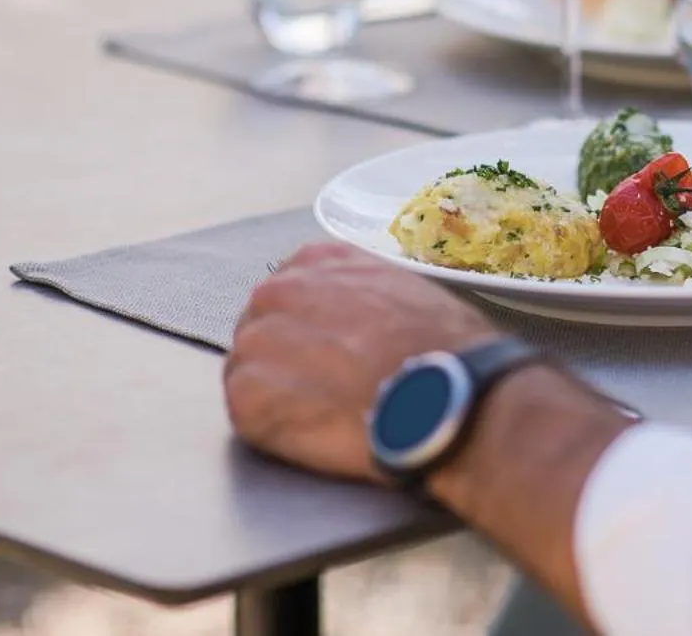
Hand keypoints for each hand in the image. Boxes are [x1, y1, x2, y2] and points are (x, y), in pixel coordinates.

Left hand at [224, 242, 502, 483]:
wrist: (447, 397)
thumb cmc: (444, 349)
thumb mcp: (405, 290)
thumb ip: (360, 294)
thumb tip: (354, 320)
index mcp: (319, 261)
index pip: (287, 292)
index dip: (305, 328)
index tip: (326, 352)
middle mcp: (279, 290)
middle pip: (260, 327)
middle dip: (284, 359)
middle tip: (324, 390)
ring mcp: (258, 343)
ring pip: (247, 369)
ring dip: (277, 393)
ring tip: (323, 414)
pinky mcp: (249, 398)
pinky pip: (244, 410)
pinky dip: (272, 426)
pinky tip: (314, 430)